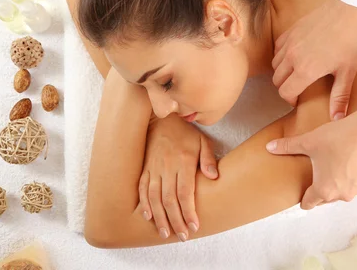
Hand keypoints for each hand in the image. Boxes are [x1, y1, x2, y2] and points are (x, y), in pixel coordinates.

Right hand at [138, 114, 218, 241]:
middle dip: (176, 220)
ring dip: (160, 217)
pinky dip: (144, 203)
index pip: (185, 193)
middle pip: (170, 199)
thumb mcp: (202, 141)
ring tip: (165, 233)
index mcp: (183, 162)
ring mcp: (153, 168)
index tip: (194, 226)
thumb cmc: (185, 133)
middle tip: (183, 236)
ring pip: (154, 197)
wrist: (162, 120)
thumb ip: (208, 159)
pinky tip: (148, 217)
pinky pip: (142, 189)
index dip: (189, 212)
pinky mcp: (145, 169)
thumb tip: (214, 177)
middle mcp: (167, 167)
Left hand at [266, 102, 356, 208]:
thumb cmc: (338, 138)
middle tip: (315, 178)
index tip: (302, 200)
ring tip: (332, 167)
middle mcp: (342, 194)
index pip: (310, 203)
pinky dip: (352, 175)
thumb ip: (287, 146)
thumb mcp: (308, 141)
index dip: (303, 201)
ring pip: (343, 190)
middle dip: (320, 190)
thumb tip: (269, 147)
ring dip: (338, 183)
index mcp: (324, 189)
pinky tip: (349, 161)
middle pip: (326, 198)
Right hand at [272, 0, 356, 118]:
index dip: (291, 100)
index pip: (285, 92)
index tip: (299, 100)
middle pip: (277, 80)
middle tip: (298, 88)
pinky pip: (277, 48)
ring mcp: (289, 42)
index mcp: (305, 70)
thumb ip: (340, 96)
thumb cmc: (352, 39)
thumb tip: (337, 118)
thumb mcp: (348, 71)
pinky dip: (281, 56)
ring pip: (275, 64)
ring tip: (296, 73)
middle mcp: (292, 57)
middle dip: (285, 87)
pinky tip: (294, 56)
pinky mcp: (290, 30)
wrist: (350, 7)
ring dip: (282, 72)